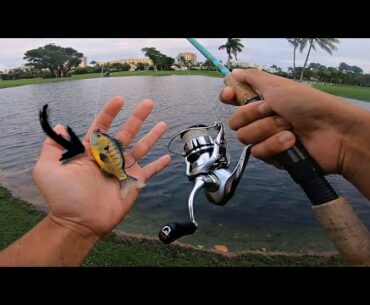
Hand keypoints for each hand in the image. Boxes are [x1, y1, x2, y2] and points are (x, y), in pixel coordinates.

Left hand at [33, 97, 170, 239]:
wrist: (78, 222)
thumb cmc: (62, 197)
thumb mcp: (47, 169)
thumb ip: (53, 146)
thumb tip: (61, 126)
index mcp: (91, 152)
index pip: (102, 126)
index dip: (110, 112)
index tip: (119, 99)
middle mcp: (109, 157)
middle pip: (126, 132)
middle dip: (137, 117)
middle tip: (148, 103)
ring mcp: (123, 170)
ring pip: (141, 148)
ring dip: (152, 135)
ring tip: (162, 123)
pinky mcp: (134, 183)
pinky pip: (149, 171)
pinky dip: (159, 165)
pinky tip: (167, 157)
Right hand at [220, 69, 369, 198]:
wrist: (331, 131)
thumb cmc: (306, 104)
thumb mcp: (278, 85)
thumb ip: (252, 78)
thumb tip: (233, 73)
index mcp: (262, 100)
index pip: (234, 100)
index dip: (228, 97)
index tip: (229, 96)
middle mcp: (261, 119)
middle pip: (236, 122)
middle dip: (255, 116)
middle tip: (275, 112)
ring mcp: (266, 138)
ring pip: (246, 138)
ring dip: (268, 130)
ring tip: (289, 128)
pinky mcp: (272, 156)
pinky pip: (259, 152)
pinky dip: (275, 145)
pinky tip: (291, 141)